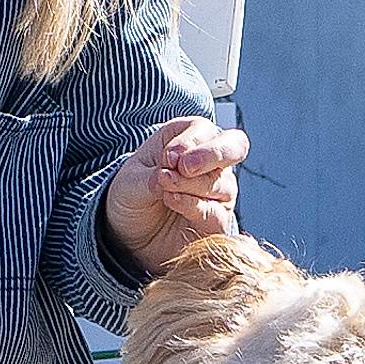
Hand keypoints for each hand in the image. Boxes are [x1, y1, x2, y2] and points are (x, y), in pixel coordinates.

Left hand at [104, 118, 245, 268]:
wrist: (130, 232)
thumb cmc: (132, 195)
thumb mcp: (130, 181)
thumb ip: (151, 177)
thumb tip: (169, 175)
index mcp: (189, 137)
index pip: (204, 130)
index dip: (189, 142)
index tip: (167, 159)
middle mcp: (210, 161)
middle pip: (234, 147)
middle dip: (212, 154)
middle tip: (186, 167)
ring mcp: (219, 191)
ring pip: (222, 184)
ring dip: (191, 185)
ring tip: (164, 190)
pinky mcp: (218, 220)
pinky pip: (218, 214)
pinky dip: (195, 207)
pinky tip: (172, 202)